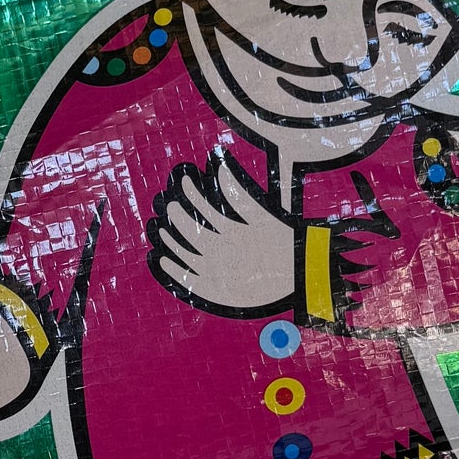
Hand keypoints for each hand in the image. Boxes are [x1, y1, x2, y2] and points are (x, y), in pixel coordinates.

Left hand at [147, 152, 296, 315]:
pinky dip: (174, 271)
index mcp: (232, 232)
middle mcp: (220, 252)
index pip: (204, 208)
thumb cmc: (281, 243)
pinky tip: (163, 260)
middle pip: (189, 231)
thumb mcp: (262, 216)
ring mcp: (216, 272)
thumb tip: (220, 168)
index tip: (183, 181)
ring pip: (185, 254)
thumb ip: (238, 193)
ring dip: (171, 241)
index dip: (191, 193)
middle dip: (177, 216)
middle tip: (169, 206)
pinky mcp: (216, 290)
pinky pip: (189, 280)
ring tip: (162, 229)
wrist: (296, 277)